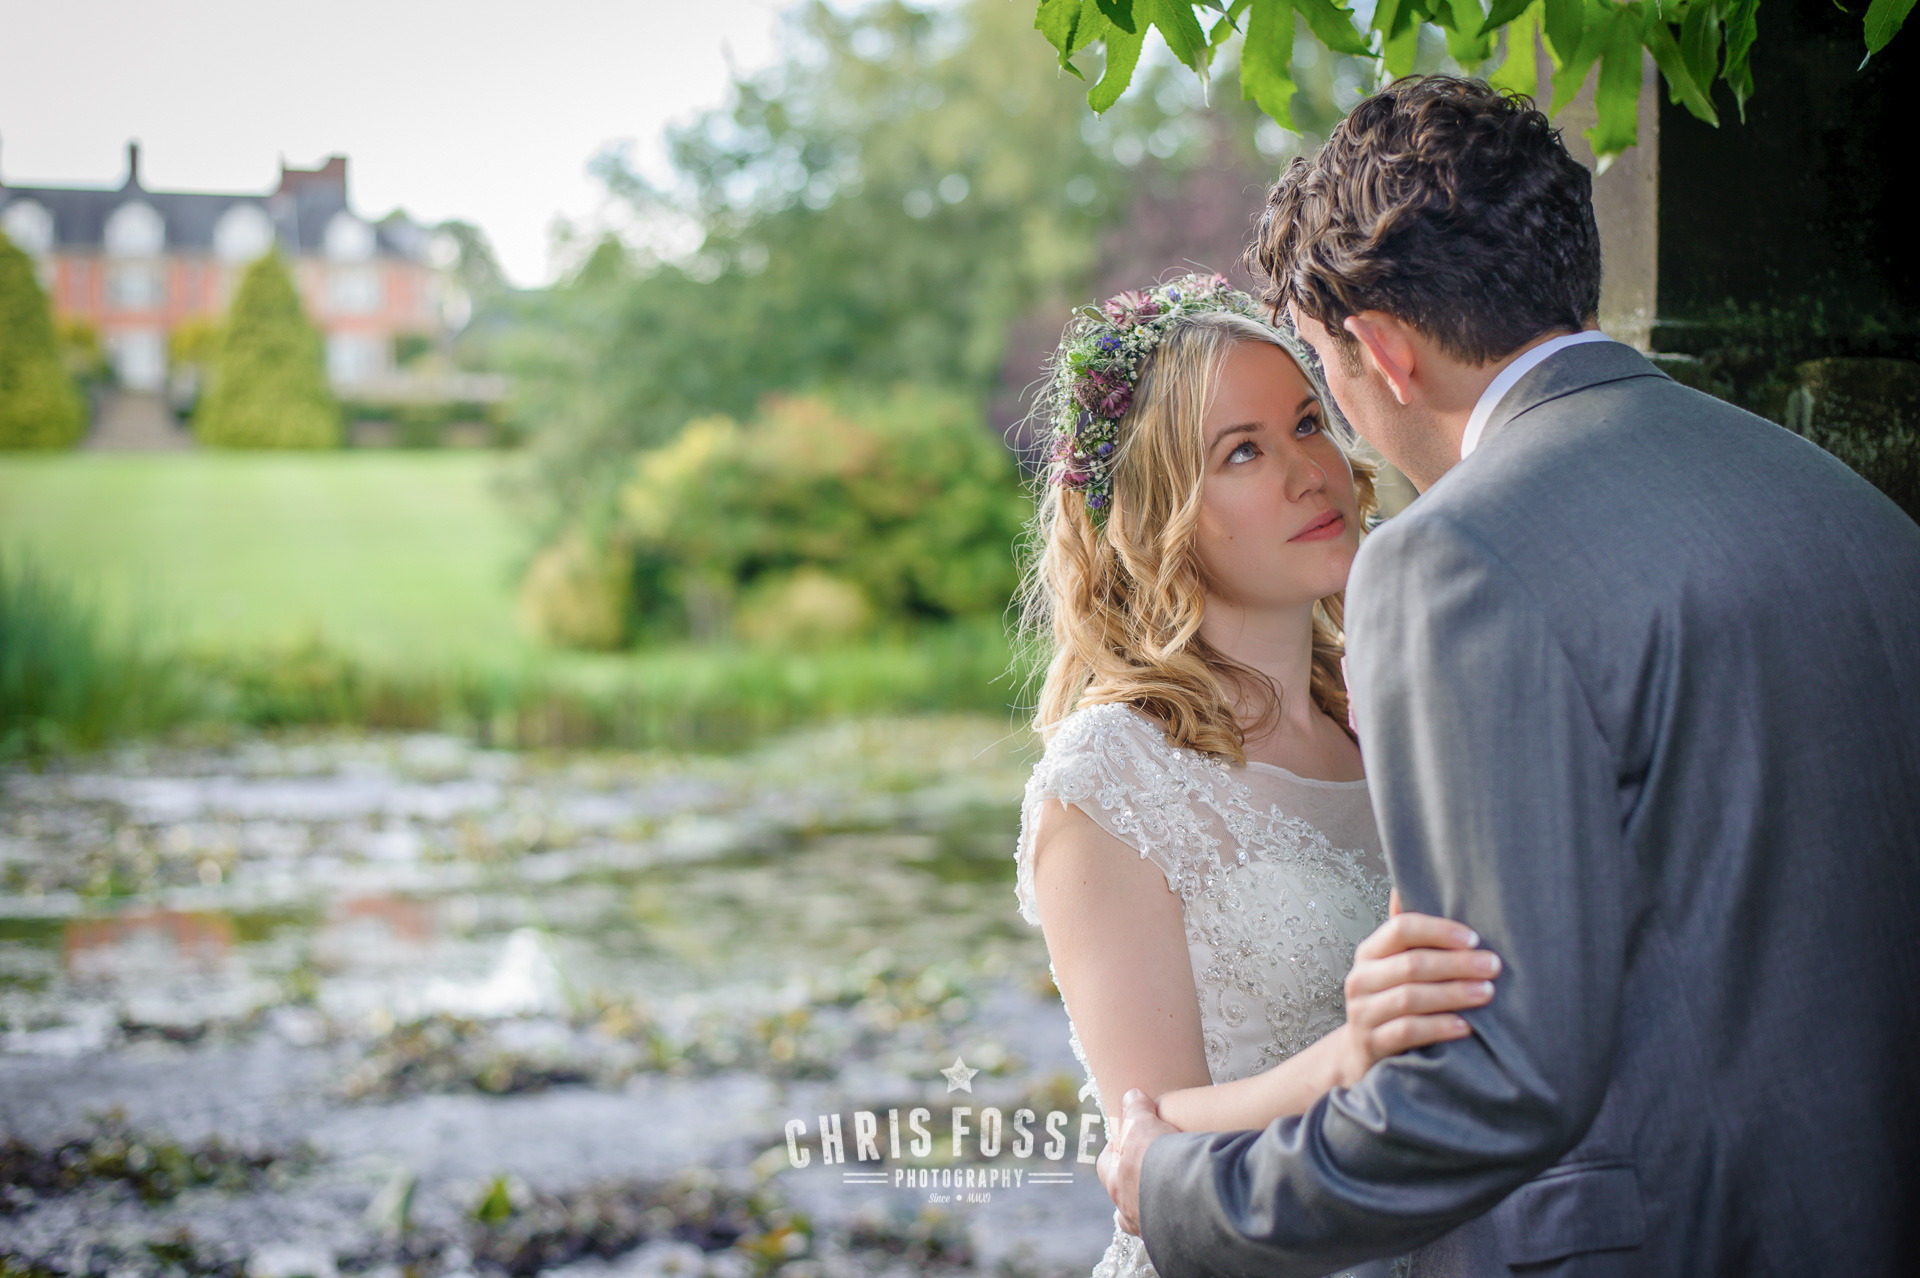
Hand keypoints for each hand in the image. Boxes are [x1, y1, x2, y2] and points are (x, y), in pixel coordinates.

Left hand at [1096, 1088, 1177, 1235]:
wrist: (1189, 1197)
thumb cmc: (1158, 1161)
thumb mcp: (1144, 1125)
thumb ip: (1136, 1109)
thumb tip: (1131, 1096)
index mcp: (1117, 1184)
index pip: (1106, 1165)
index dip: (1115, 1149)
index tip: (1127, 1138)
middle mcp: (1129, 1210)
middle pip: (1122, 1195)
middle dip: (1131, 1181)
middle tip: (1148, 1166)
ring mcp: (1151, 1228)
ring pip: (1143, 1217)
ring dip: (1151, 1204)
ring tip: (1168, 1190)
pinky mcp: (1173, 1239)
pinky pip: (1168, 1230)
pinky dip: (1174, 1220)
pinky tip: (1185, 1209)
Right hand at [1331, 904, 1499, 1088]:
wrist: (1362, 1051)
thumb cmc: (1391, 999)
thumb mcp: (1393, 965)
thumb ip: (1407, 935)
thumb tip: (1405, 887)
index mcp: (1370, 952)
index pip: (1401, 929)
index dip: (1439, 931)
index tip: (1474, 938)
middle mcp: (1361, 979)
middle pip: (1411, 965)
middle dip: (1457, 964)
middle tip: (1493, 966)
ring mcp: (1363, 1013)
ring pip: (1410, 998)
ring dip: (1453, 994)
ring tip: (1486, 993)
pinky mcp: (1373, 1043)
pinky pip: (1407, 1031)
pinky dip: (1439, 1027)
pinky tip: (1465, 1026)